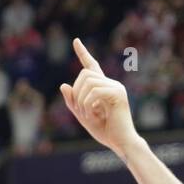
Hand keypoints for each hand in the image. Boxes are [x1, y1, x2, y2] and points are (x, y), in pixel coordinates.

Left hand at [59, 38, 140, 159]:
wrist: (121, 142)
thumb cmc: (104, 131)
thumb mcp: (82, 115)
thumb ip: (72, 102)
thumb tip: (63, 84)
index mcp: (102, 87)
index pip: (91, 66)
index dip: (83, 53)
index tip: (75, 40)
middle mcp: (110, 83)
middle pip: (84, 74)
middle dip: (76, 93)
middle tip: (81, 112)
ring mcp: (116, 87)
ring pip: (88, 82)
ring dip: (81, 100)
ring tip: (87, 115)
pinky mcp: (118, 94)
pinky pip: (94, 92)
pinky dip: (88, 104)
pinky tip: (93, 114)